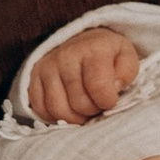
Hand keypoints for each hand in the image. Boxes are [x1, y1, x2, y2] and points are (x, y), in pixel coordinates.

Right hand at [28, 28, 143, 121]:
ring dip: (75, 117)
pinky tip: (68, 108)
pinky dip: (56, 116)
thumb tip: (113, 87)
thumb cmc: (108, 55)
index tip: (111, 99)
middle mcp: (66, 55)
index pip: (99, 86)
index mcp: (93, 49)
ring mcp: (47, 67)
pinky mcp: (33, 78)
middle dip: (93, 110)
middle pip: (79, 103)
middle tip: (97, 103)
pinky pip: (41, 109)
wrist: (82, 42)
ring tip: (84, 108)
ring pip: (58, 110)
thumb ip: (126, 72)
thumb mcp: (126, 57)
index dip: (108, 101)